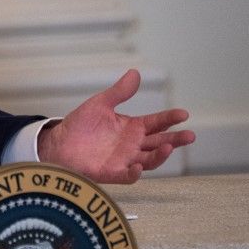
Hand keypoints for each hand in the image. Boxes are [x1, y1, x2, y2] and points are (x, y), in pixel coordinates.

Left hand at [37, 69, 195, 183]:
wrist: (59, 143)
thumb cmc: (80, 125)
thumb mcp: (101, 104)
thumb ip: (119, 92)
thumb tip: (135, 73)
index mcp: (132, 128)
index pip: (156, 123)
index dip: (170, 119)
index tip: (183, 114)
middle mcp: (132, 145)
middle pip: (159, 143)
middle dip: (175, 140)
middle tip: (190, 135)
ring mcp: (124, 160)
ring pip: (149, 160)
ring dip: (160, 155)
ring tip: (168, 146)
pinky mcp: (112, 172)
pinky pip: (127, 175)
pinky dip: (134, 173)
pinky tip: (137, 166)